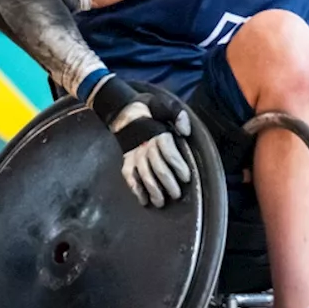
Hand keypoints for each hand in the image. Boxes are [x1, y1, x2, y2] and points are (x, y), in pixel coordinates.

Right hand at [90, 76, 192, 207]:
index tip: (186, 177)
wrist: (122, 110)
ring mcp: (134, 155)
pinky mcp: (126, 161)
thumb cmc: (149, 109)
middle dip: (168, 183)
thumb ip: (178, 115)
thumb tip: (185, 132)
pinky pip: (130, 177)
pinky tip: (143, 200)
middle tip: (177, 194)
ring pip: (144, 175)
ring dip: (153, 190)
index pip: (168, 152)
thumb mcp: (165, 105)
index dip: (178, 165)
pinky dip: (136, 190)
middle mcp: (145, 146)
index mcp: (157, 134)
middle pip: (157, 168)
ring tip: (161, 202)